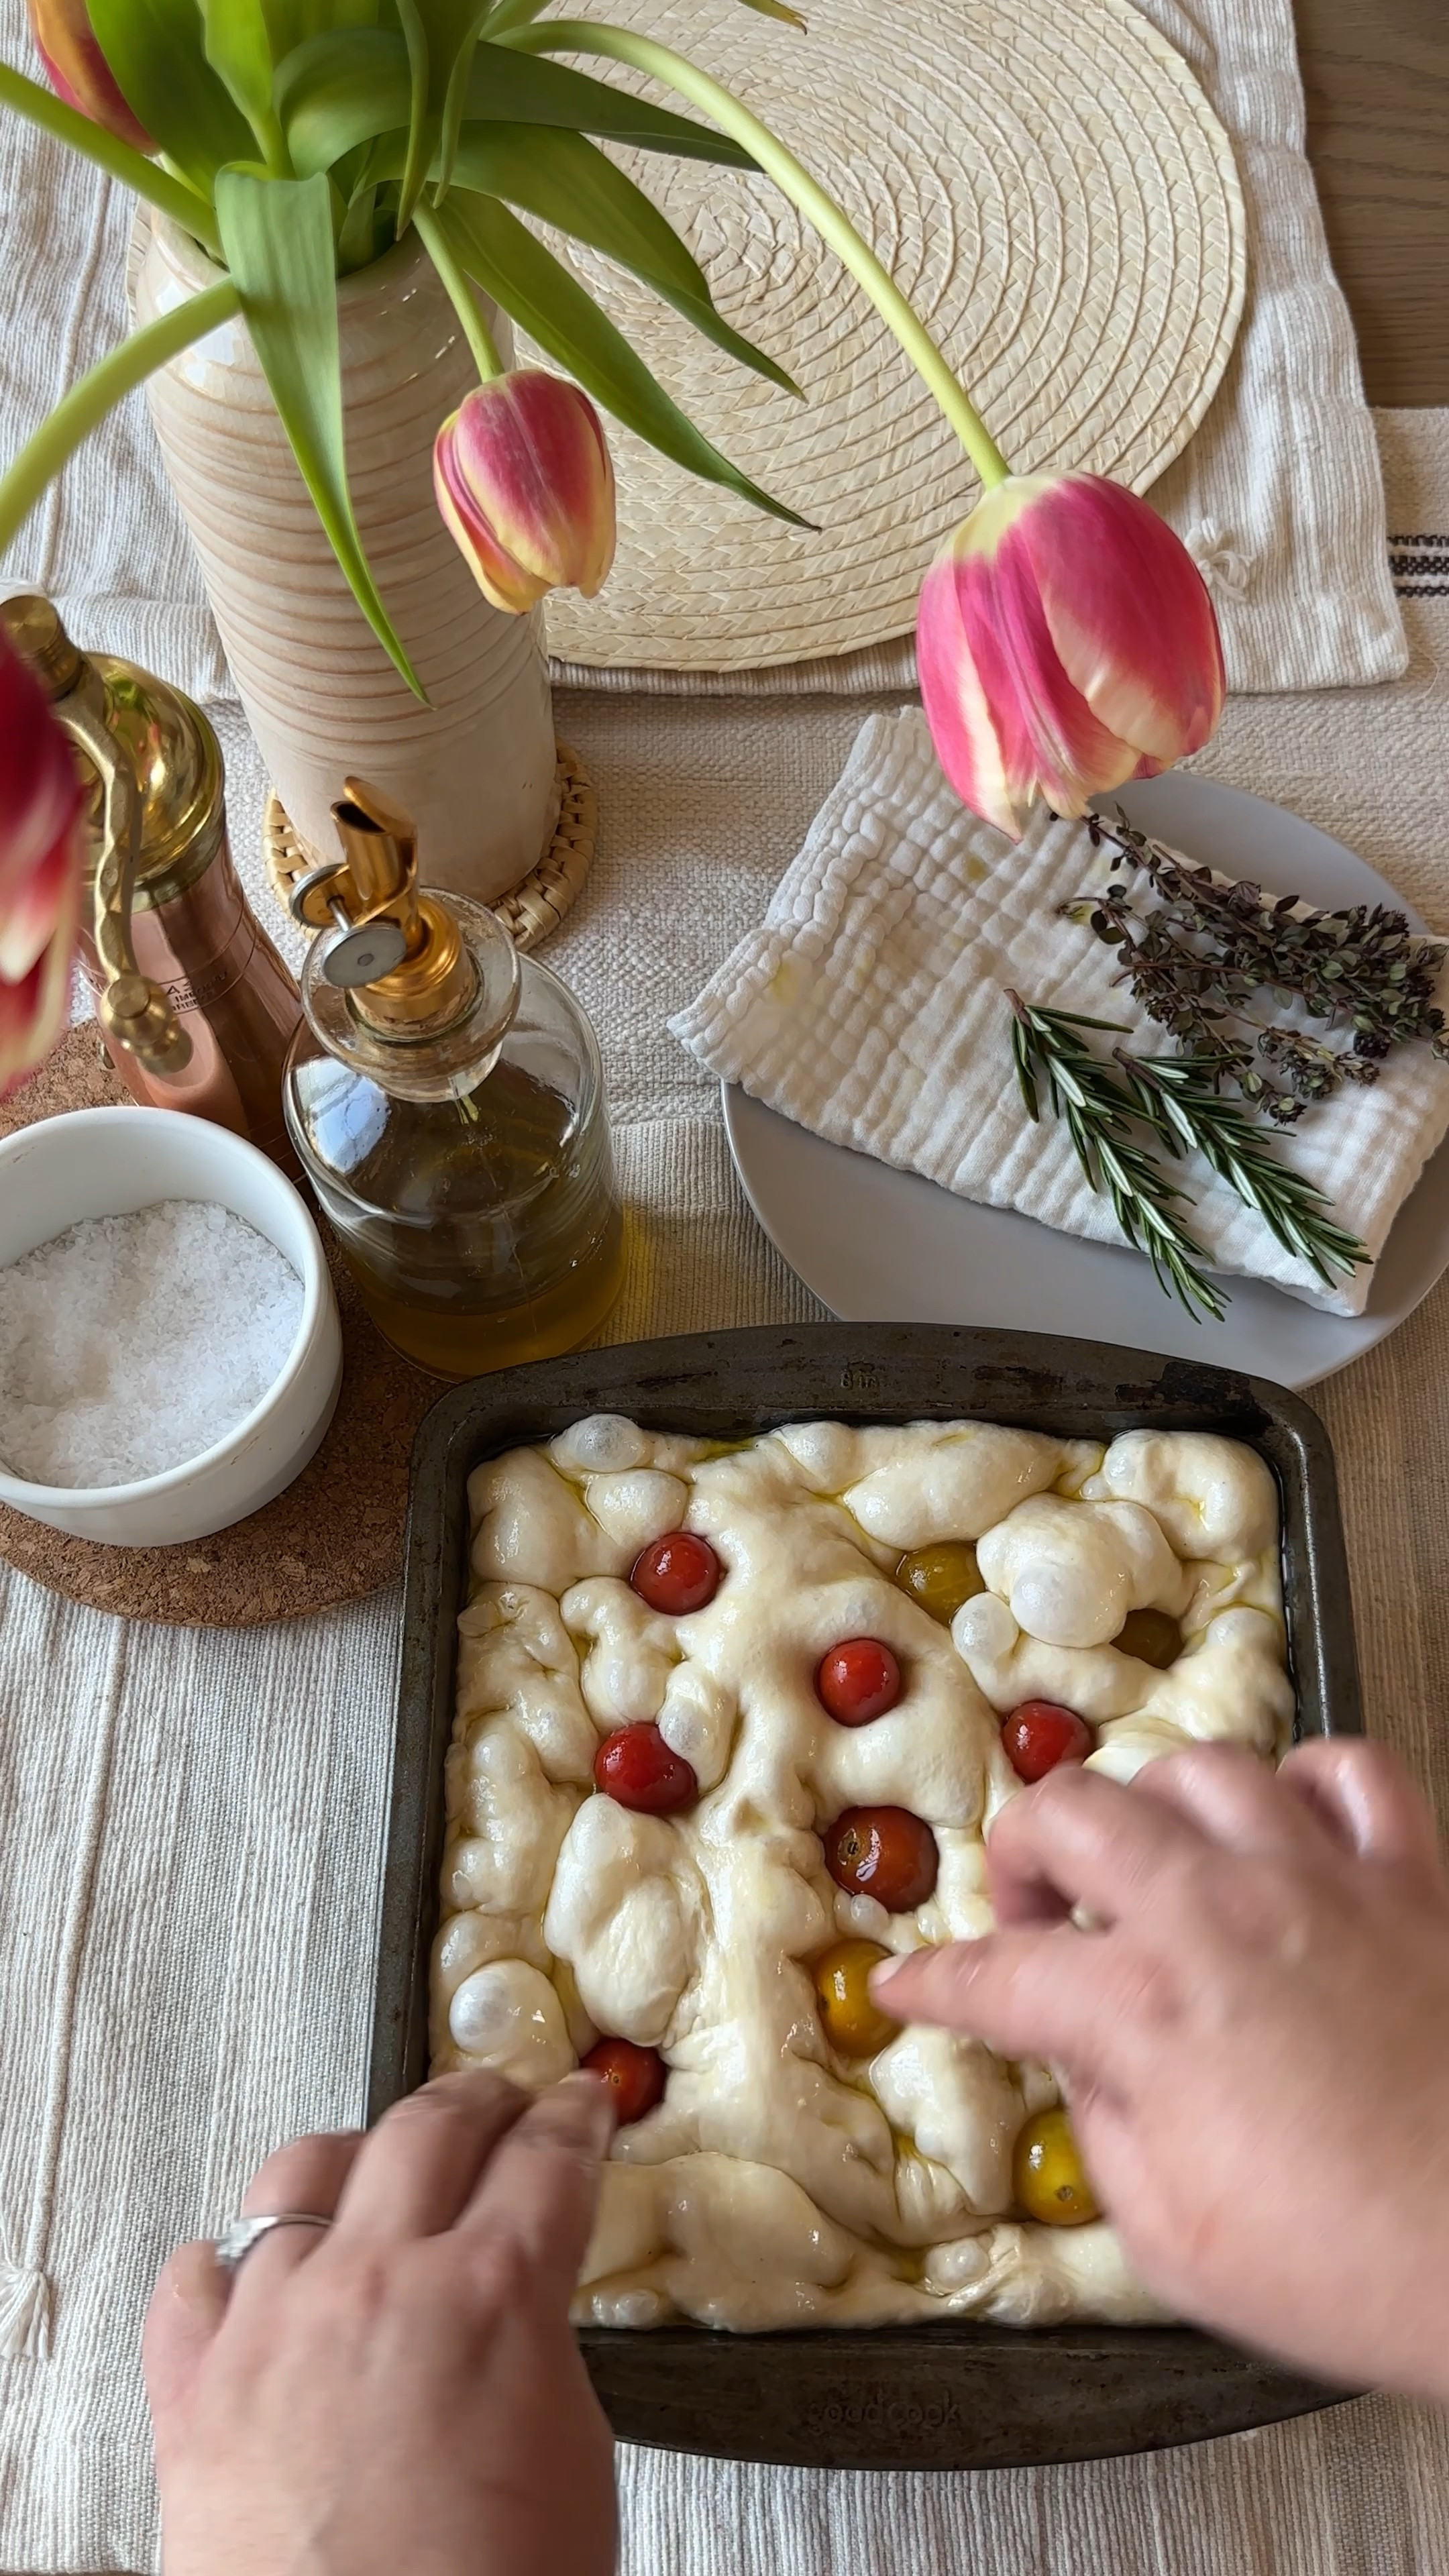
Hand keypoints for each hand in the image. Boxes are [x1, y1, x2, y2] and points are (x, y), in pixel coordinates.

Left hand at [144, 2070, 617, 2575]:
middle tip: (501, 2100)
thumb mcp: (570, 2462)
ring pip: (300, 2171)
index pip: (547, 2156)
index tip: (579, 2101)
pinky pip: (194, 2282)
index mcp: (488, 2298)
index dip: (574, 2115)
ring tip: (377, 2156)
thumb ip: (533, 2349)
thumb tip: (511, 2307)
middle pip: (429, 2127)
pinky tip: (249, 2263)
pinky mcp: (193, 2395)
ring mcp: (272, 2330)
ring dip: (354, 2151)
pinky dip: (227, 2261)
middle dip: (479, 2100)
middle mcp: (373, 2286)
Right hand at [873, 1739, 1448, 2400]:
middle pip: (1072, 1811)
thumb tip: (1089, 2065)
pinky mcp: (1416, 1880)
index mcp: (1146, 2009)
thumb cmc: (1356, 2268)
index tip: (910, 1984)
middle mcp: (1222, 1914)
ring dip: (1155, 1808)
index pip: (995, 1973)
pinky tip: (1287, 1827)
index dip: (934, 1981)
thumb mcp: (1174, 2240)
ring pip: (1201, 1767)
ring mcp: (1324, 1881)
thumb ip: (1106, 2128)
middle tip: (1035, 1910)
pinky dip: (1308, 1783)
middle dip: (1023, 1852)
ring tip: (1155, 1861)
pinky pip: (1352, 1772)